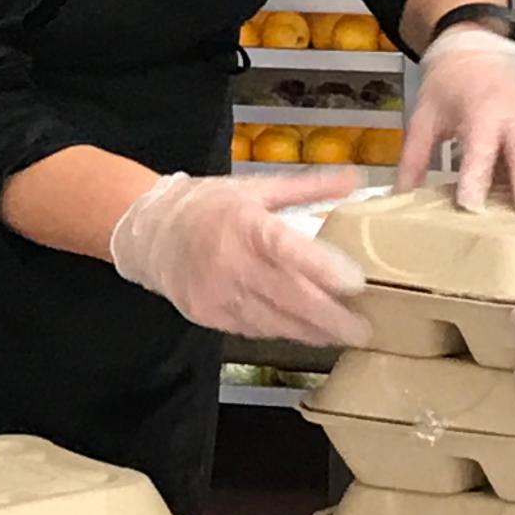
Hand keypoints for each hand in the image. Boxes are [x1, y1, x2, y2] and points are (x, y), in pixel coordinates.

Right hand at [110, 169, 368, 344]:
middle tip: (363, 330)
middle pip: (287, 296)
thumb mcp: (258, 186)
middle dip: (330, 318)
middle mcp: (231, 261)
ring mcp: (218, 294)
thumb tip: (355, 178)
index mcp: (245, 223)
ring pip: (273, 321)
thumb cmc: (210, 205)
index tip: (356, 283)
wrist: (151, 231)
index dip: (322, 269)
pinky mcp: (208, 316)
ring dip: (311, 331)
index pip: (286, 249)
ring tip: (343, 336)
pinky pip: (253, 329)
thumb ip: (309, 186)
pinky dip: (282, 331)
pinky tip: (306, 331)